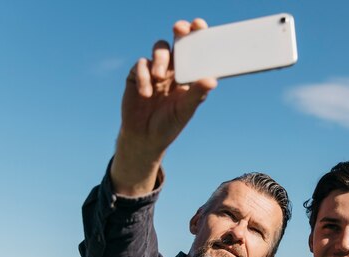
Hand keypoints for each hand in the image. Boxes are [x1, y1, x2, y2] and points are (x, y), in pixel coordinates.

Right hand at [111, 18, 217, 195]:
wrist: (145, 138)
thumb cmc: (169, 124)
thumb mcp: (185, 110)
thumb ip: (197, 94)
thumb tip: (212, 80)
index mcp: (188, 75)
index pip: (195, 51)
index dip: (197, 35)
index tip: (199, 25)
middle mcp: (172, 69)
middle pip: (176, 42)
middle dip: (179, 32)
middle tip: (180, 29)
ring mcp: (154, 70)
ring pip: (159, 48)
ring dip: (160, 58)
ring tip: (160, 76)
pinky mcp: (136, 75)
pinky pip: (140, 65)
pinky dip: (144, 77)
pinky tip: (146, 94)